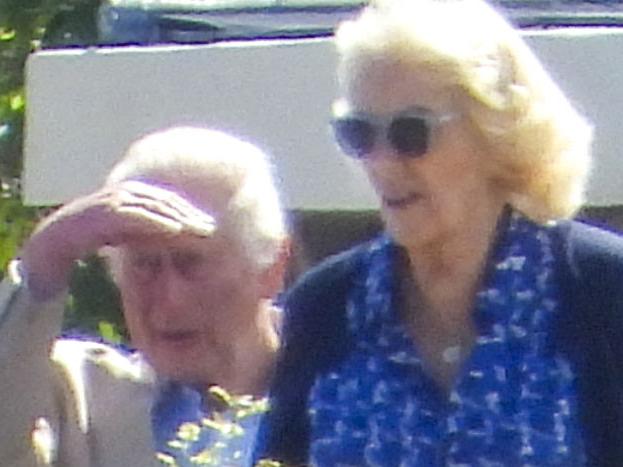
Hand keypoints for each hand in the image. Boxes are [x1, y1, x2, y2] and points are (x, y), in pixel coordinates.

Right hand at [19, 180, 215, 300]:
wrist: (54, 243)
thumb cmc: (94, 239)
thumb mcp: (127, 235)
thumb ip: (148, 233)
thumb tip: (176, 241)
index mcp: (131, 196)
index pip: (166, 200)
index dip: (188, 210)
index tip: (209, 224)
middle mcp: (123, 193)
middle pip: (163, 200)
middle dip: (189, 213)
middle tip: (211, 228)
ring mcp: (112, 201)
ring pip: (152, 205)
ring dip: (178, 217)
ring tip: (198, 230)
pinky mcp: (102, 213)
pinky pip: (134, 216)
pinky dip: (155, 221)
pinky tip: (174, 230)